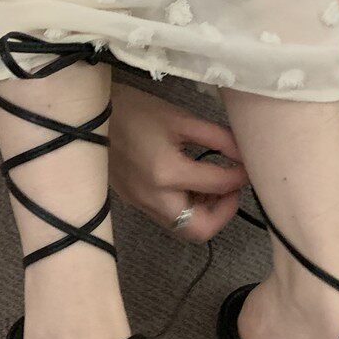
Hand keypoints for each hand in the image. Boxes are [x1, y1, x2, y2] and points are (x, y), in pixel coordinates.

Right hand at [108, 82, 248, 241]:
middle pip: (200, 230)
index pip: (219, 185)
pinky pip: (167, 218)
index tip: (248, 166)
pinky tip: (190, 184)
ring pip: (183, 229)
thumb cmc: (135, 109)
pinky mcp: (134, 203)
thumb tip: (245, 155)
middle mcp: (153, 197)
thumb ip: (218, 138)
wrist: (89, 115)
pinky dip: (186, 208)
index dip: (242, 176)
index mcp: (167, 172)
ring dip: (205, 213)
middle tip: (231, 188)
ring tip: (212, 185)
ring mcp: (141, 204)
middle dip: (224, 212)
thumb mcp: (181, 118)